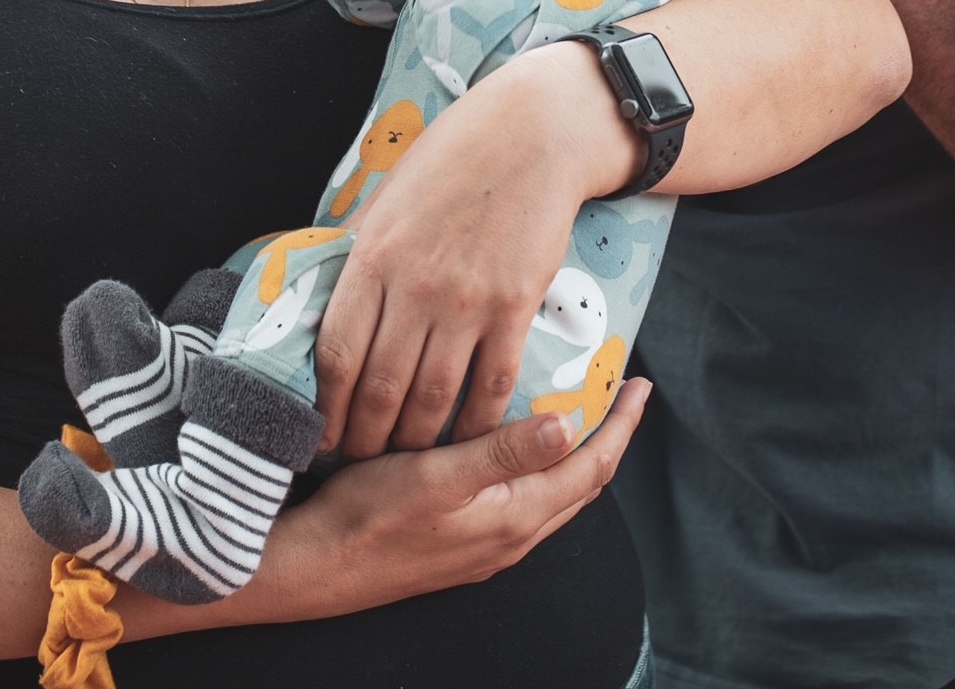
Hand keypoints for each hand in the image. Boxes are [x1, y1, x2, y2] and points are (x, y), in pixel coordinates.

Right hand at [190, 379, 648, 628]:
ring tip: (579, 410)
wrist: (313, 568)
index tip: (641, 386)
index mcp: (515, 518)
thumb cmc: (368, 518)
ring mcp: (487, 545)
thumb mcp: (437, 476)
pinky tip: (517, 446)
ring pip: (553, 495)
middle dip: (607, 436)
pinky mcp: (462, 545)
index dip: (621, 425)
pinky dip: (538, 468)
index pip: (592, 467)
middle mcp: (510, 537)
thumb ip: (504, 452)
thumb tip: (570, 425)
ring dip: (574, 453)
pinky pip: (522, 502)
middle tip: (619, 392)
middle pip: (581, 483)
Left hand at [311, 42, 635, 456]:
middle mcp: (415, 286)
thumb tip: (326, 297)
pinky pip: (492, 384)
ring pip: (433, 398)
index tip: (319, 435)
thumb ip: (360, 253)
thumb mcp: (388, 198)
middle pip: (380, 389)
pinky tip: (463, 443)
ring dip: (414, 442)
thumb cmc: (453, 158)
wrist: (533, 134)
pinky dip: (474, 424)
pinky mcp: (516, 307)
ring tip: (403, 464)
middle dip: (364, 439)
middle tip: (358, 464)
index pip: (336, 354)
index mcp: (373, 257)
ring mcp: (468, 301)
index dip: (325, 408)